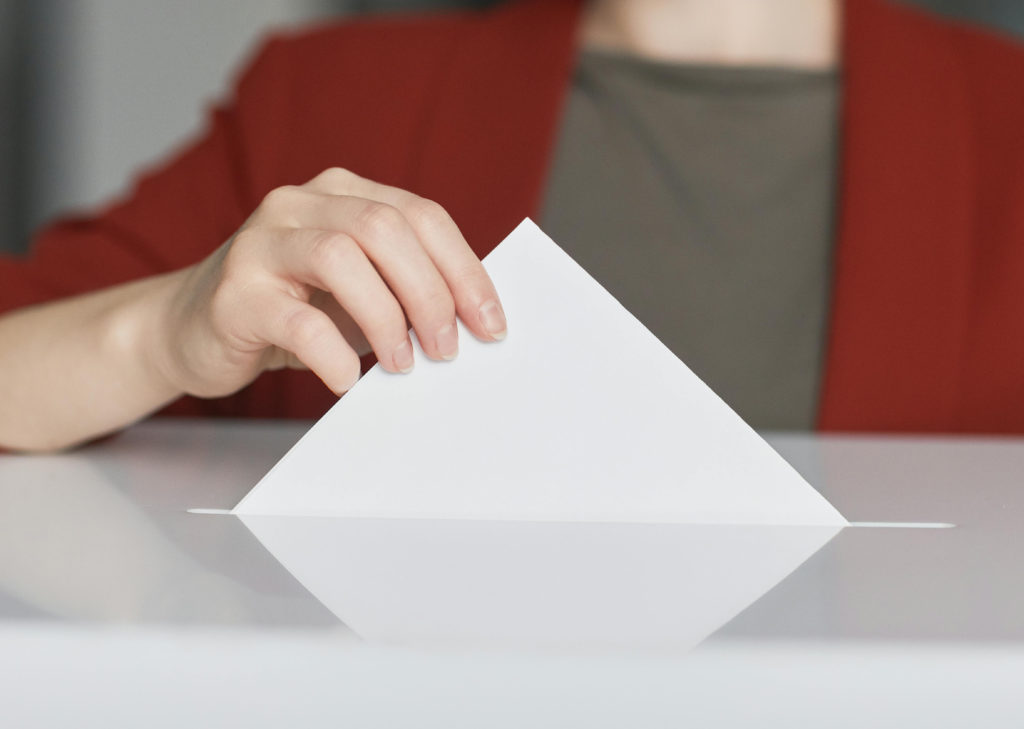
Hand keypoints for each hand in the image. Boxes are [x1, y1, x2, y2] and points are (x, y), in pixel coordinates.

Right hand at [158, 168, 506, 398]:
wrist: (191, 330)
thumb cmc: (291, 310)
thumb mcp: (357, 288)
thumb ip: (405, 286)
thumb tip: (474, 319)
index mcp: (340, 194)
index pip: (419, 215)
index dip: (463, 269)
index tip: (491, 323)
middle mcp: (298, 204)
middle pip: (383, 228)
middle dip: (430, 293)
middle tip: (447, 348)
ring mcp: (260, 243)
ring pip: (339, 258)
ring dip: (386, 319)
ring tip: (402, 364)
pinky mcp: (233, 294)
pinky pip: (296, 320)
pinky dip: (334, 354)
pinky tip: (346, 379)